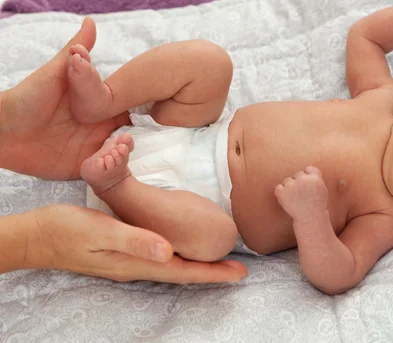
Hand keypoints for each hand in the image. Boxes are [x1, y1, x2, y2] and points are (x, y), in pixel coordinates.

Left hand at [0, 17, 129, 179]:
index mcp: (98, 105)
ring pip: (120, 154)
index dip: (139, 110)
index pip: (128, 108)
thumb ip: (76, 50)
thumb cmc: (25, 99)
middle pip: (129, 133)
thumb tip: (90, 20)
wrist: (0, 132)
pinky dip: (111, 170)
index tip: (145, 112)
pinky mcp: (84, 168)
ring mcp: (92, 148)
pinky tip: (107, 164)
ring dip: (123, 154)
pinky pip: (106, 173)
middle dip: (134, 137)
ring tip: (115, 150)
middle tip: (127, 137)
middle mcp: (99, 127)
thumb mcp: (55, 72)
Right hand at [25, 204, 246, 282]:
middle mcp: (137, 267)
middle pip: (183, 273)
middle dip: (213, 273)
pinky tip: (183, 251)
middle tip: (240, 270)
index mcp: (137, 263)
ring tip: (220, 262)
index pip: (184, 272)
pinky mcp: (123, 253)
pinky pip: (161, 260)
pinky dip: (180, 259)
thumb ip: (136, 241)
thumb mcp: (103, 232)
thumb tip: (169, 253)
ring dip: (199, 267)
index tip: (241, 273)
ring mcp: (129, 262)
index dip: (213, 274)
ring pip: (174, 268)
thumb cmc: (69, 230)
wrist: (39, 235)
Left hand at [274, 166, 328, 219]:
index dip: (307, 175)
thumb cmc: (317, 206)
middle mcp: (303, 179)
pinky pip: (278, 188)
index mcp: (315, 178)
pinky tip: (288, 200)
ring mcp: (292, 185)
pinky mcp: (282, 192)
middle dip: (298, 182)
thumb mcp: (323, 190)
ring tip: (295, 199)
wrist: (309, 218)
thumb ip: (316, 179)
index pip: (308, 169)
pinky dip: (281, 194)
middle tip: (301, 195)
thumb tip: (307, 170)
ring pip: (287, 181)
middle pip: (297, 174)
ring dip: (289, 188)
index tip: (307, 184)